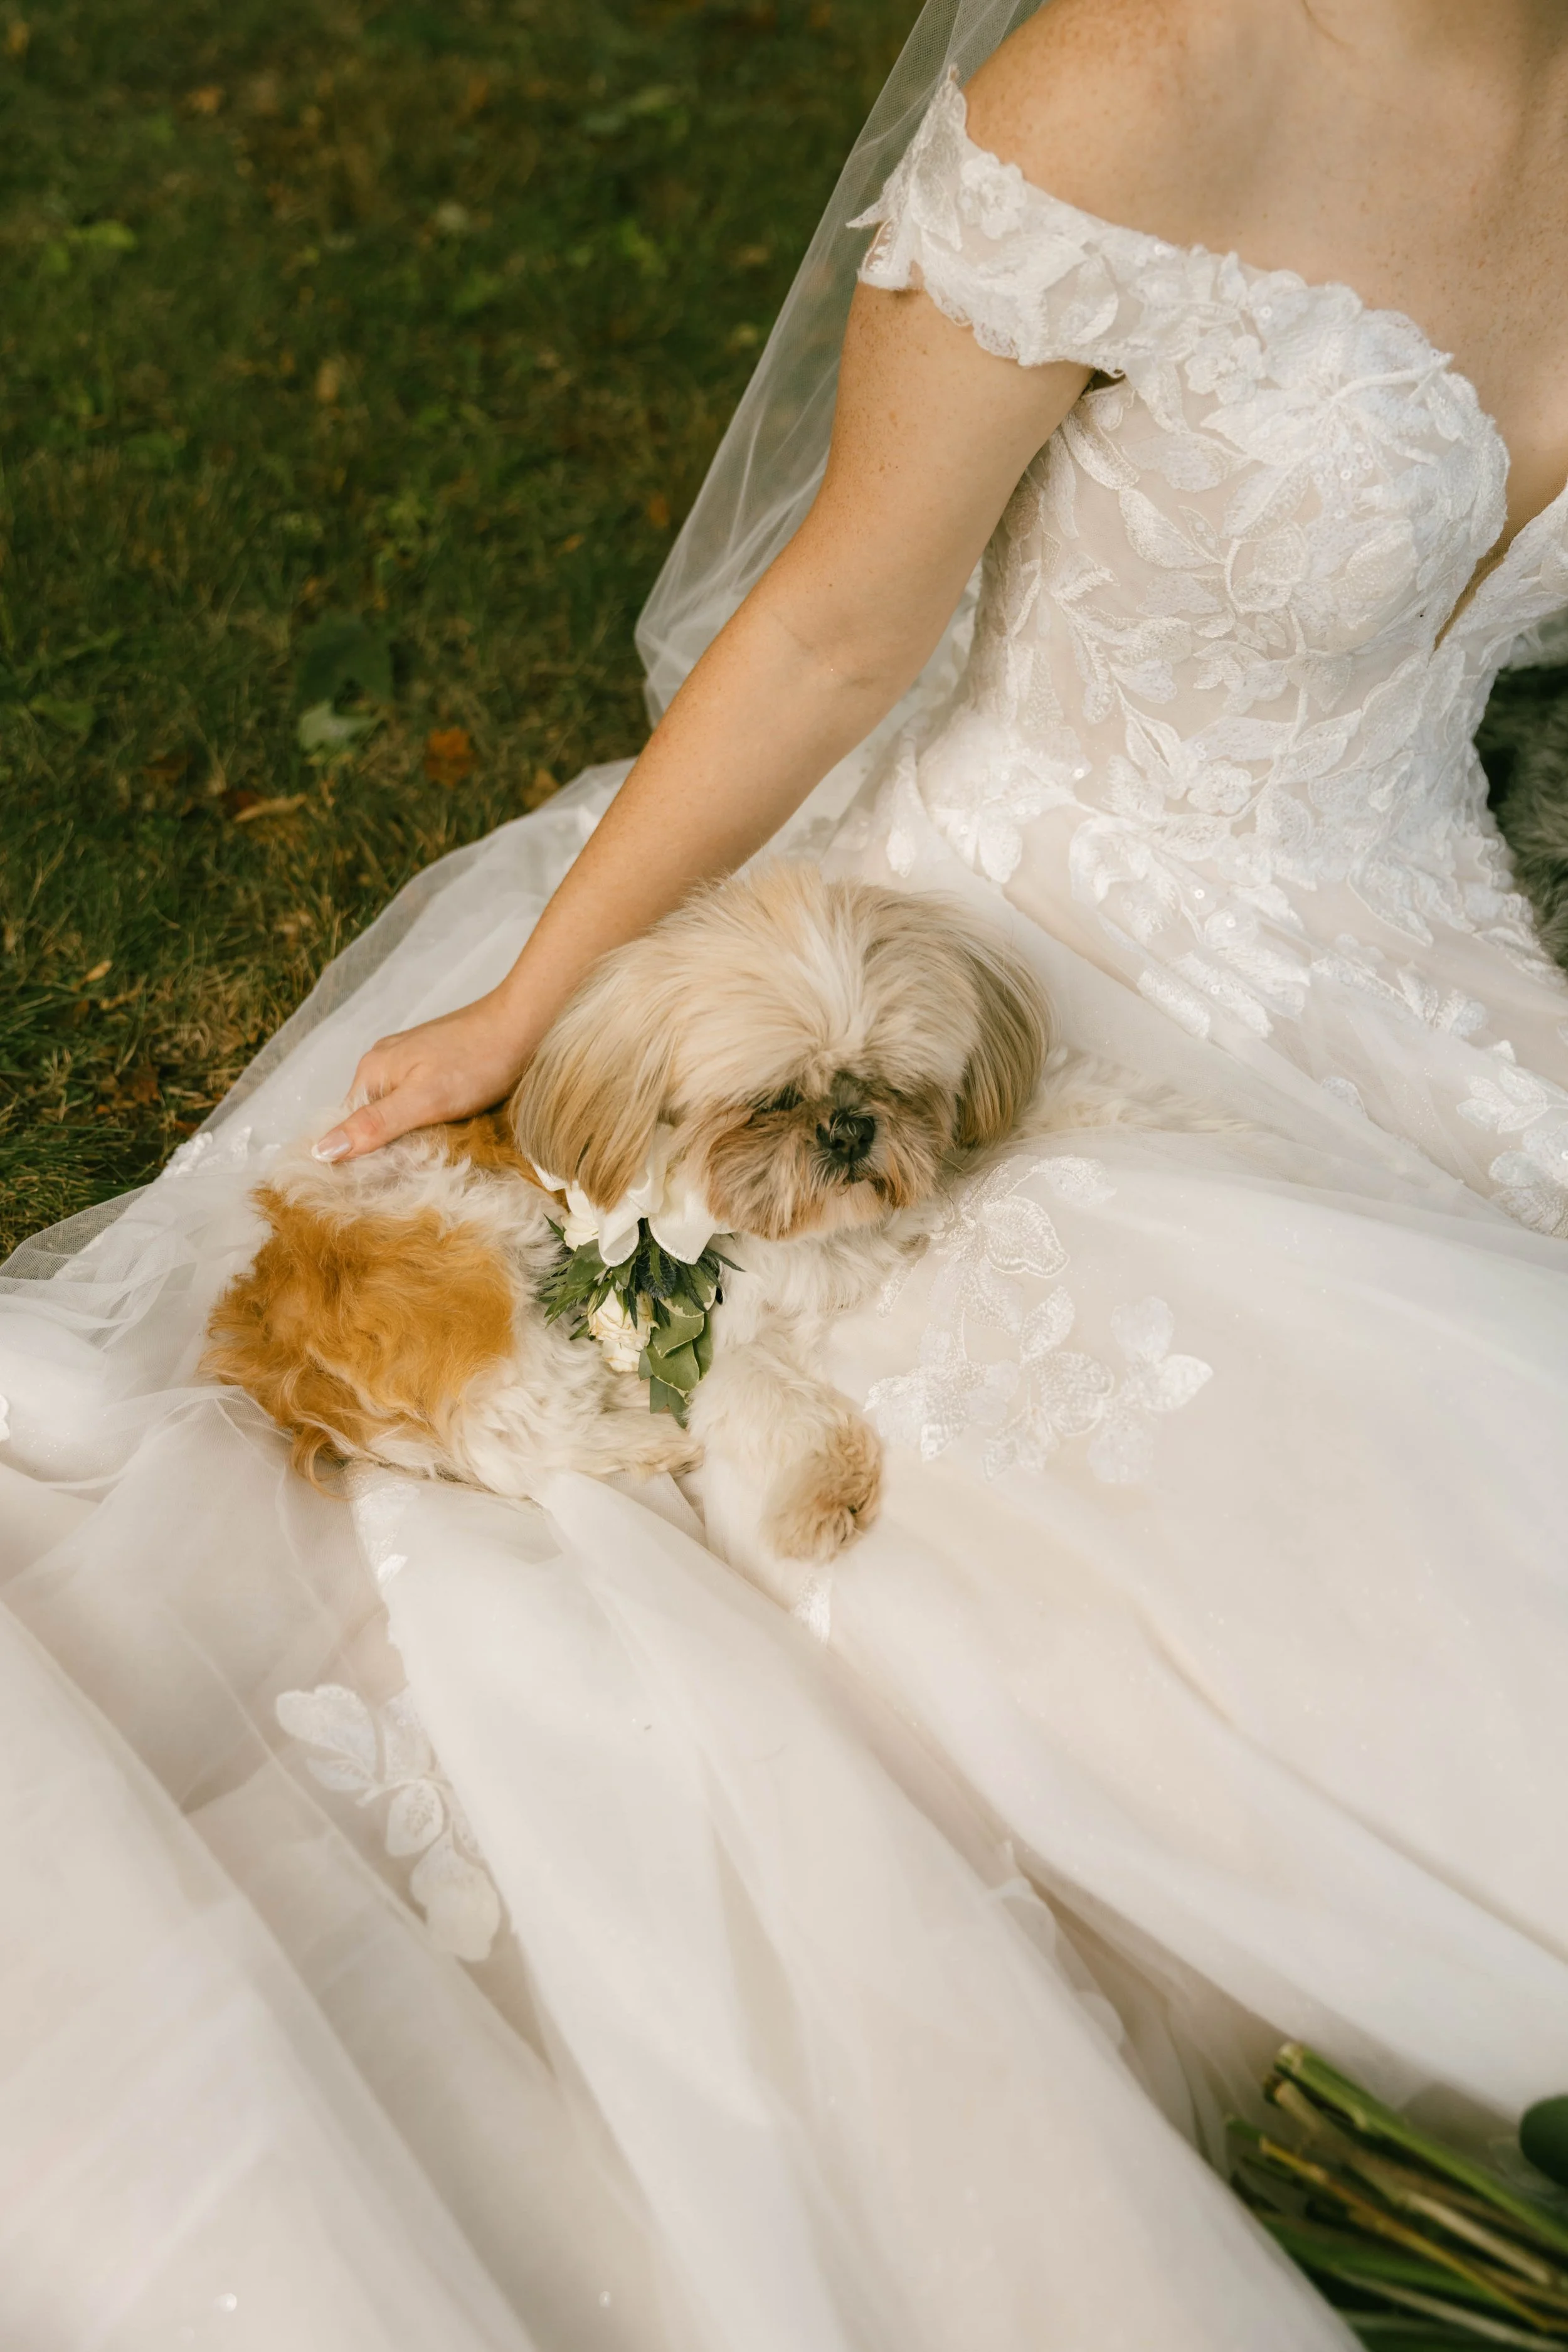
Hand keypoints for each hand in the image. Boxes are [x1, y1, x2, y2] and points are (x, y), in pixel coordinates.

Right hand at [312, 988, 538, 1160]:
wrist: (525, 1024)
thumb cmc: (478, 1061)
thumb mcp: (423, 1100)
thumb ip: (374, 1125)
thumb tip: (320, 1151)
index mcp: (372, 1071)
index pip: (347, 1126)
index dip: (360, 1158)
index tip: (378, 1187)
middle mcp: (385, 1063)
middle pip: (373, 1120)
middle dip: (389, 1149)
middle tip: (412, 1177)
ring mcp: (412, 1062)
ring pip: (400, 1113)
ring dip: (412, 1137)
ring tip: (434, 1159)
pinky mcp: (437, 1066)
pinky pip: (422, 1103)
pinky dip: (431, 1121)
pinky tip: (449, 1132)